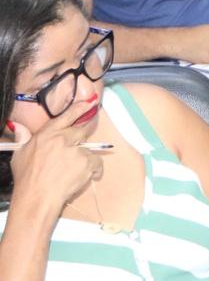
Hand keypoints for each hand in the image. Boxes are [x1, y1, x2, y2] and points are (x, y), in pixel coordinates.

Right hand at [8, 97, 105, 213]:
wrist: (36, 198)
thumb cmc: (26, 179)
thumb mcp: (19, 155)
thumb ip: (23, 139)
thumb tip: (18, 126)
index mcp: (46, 134)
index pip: (66, 116)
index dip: (79, 108)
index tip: (90, 102)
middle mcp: (62, 138)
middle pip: (81, 130)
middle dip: (82, 138)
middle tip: (77, 150)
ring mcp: (75, 149)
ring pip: (89, 149)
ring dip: (84, 159)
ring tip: (72, 173)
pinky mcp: (86, 161)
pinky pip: (97, 163)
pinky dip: (94, 170)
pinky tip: (84, 177)